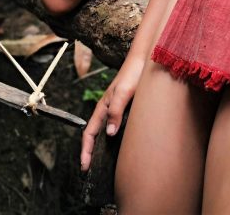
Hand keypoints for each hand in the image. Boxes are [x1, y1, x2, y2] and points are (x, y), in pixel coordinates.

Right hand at [80, 56, 143, 171]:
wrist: (145, 60)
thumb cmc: (133, 74)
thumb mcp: (123, 93)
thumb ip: (115, 111)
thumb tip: (108, 134)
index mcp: (103, 107)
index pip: (89, 133)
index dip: (85, 150)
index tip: (84, 166)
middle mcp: (107, 109)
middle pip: (94, 134)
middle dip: (89, 152)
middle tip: (89, 169)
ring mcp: (116, 109)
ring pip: (104, 131)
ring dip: (99, 146)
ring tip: (101, 161)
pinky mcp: (125, 108)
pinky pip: (114, 126)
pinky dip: (111, 138)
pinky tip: (118, 144)